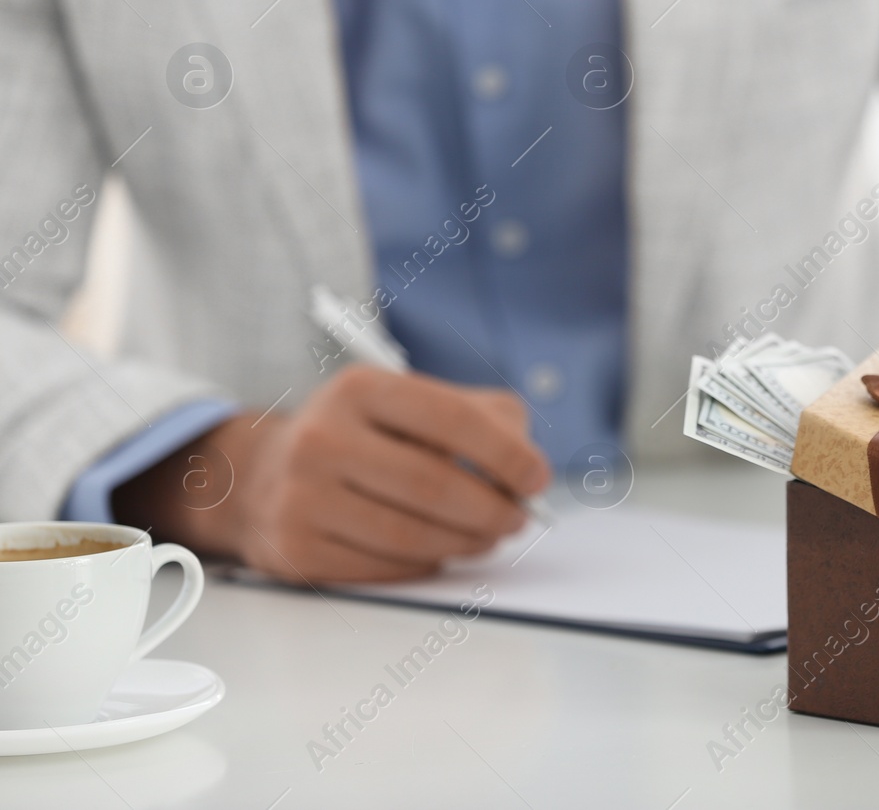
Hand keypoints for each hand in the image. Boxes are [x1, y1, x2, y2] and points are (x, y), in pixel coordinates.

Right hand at [115, 366, 550, 582]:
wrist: (261, 476)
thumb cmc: (363, 437)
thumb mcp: (412, 404)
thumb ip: (483, 418)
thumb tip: (528, 466)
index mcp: (360, 389)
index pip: (452, 420)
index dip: (507, 454)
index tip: (538, 479)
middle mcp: (323, 438)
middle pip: (435, 486)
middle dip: (493, 508)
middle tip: (518, 518)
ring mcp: (302, 496)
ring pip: (414, 535)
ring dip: (467, 542)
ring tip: (487, 536)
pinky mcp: (296, 549)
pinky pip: (386, 567)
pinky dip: (426, 564)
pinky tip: (437, 551)